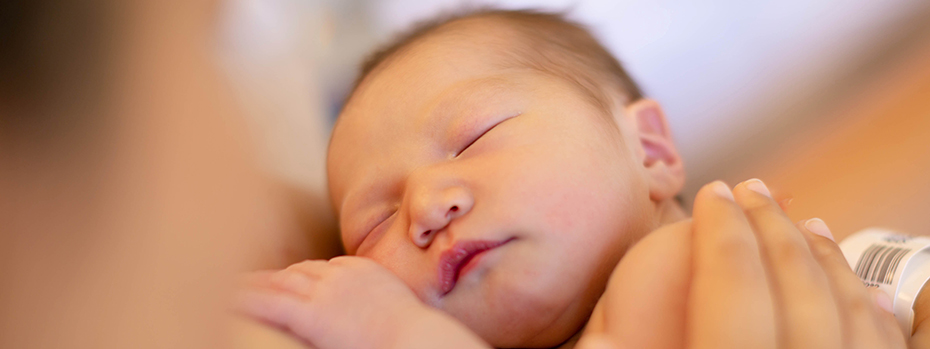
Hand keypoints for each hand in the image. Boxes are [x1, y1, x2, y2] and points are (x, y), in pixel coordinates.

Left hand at [234, 256, 487, 348]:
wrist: (417, 341)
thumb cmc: (414, 338)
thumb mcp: (397, 311)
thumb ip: (376, 307)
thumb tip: (367, 321)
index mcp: (363, 271)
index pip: (323, 268)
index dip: (300, 275)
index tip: (287, 281)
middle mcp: (341, 274)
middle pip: (299, 270)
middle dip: (276, 276)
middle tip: (249, 279)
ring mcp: (325, 290)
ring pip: (280, 280)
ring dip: (256, 283)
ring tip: (230, 286)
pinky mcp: (312, 312)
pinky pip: (270, 299)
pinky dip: (246, 297)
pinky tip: (226, 297)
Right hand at [580, 179, 907, 348]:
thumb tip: (597, 331)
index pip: (734, 290)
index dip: (723, 232)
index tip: (714, 194)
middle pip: (799, 295)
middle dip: (774, 231)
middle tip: (750, 190)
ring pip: (852, 320)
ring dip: (827, 263)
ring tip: (804, 226)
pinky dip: (877, 315)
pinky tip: (868, 292)